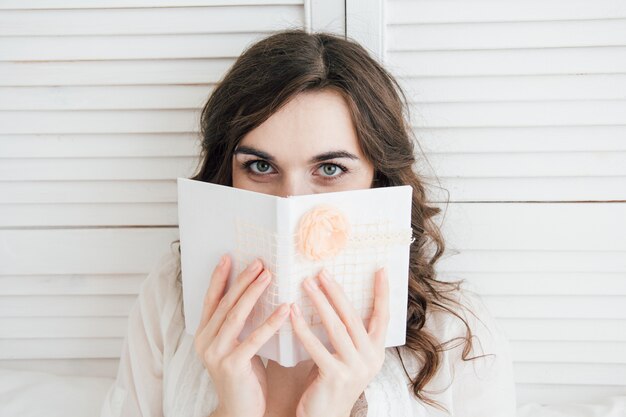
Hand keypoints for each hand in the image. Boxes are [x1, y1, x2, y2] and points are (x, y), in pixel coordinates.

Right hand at [194, 255, 290, 416]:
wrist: (240, 412)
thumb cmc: (243, 377)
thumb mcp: (237, 346)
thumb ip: (240, 325)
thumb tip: (255, 294)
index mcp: (204, 335)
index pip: (210, 300)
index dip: (219, 278)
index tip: (229, 257)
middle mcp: (205, 342)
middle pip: (225, 303)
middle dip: (242, 280)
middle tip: (258, 262)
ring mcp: (216, 354)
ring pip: (236, 316)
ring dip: (253, 293)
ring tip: (268, 276)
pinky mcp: (232, 366)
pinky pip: (254, 339)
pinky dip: (270, 322)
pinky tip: (285, 308)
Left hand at [289, 268, 389, 416]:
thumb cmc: (331, 383)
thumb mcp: (347, 358)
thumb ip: (348, 335)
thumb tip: (335, 299)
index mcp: (375, 351)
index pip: (383, 316)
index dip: (382, 293)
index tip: (380, 269)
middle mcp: (370, 359)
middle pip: (354, 317)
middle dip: (337, 291)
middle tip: (322, 271)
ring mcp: (355, 369)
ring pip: (337, 328)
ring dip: (320, 303)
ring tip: (307, 284)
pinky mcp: (335, 377)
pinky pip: (317, 347)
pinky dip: (303, 328)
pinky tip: (291, 313)